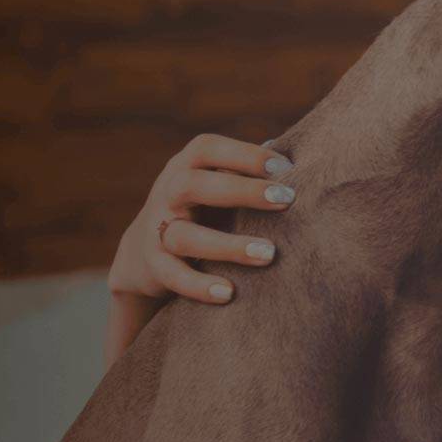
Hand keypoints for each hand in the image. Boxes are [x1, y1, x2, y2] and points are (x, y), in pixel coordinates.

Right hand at [104, 134, 294, 368]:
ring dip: (228, 245)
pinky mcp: (153, 266)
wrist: (144, 254)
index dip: (245, 155)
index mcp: (186, 166)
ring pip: (185, 236)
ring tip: (269, 254)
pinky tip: (229, 292)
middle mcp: (168, 193)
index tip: (285, 168)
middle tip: (286, 201)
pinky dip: (200, 285)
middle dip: (241, 191)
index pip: (207, 149)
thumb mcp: (216, 183)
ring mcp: (157, 230)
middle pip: (194, 185)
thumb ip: (248, 171)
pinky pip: (173, 276)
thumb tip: (298, 157)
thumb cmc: (202, 210)